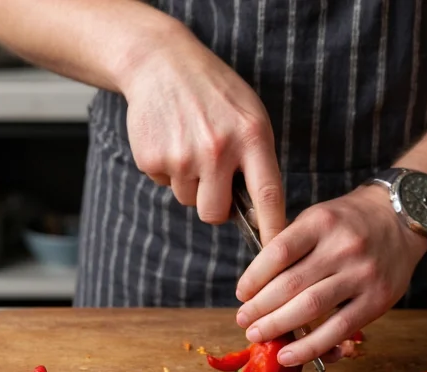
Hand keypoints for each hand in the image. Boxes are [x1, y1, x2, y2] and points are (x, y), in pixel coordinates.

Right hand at [120, 27, 285, 243]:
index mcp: (251, 137)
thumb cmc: (215, 93)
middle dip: (214, 207)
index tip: (275, 252)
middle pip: (215, 213)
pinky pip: (164, 184)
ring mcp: (182, 155)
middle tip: (213, 179)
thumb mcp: (250, 116)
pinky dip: (167, 169)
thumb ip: (257, 159)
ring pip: (188, 199)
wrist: (162, 63)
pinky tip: (171, 139)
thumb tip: (259, 213)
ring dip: (190, 182)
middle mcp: (218, 149)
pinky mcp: (152, 158)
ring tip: (190, 144)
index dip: (272, 229)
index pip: (268, 195)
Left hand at [233, 184, 426, 365]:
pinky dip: (311, 346)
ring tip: (258, 336)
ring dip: (278, 326)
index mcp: (321, 223)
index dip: (254, 277)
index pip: (279, 252)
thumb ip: (290, 245)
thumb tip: (255, 285)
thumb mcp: (318, 217)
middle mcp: (343, 247)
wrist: (402, 218)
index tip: (242, 294)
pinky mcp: (378, 300)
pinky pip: (339, 329)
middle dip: (260, 308)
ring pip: (312, 308)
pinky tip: (289, 354)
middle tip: (243, 321)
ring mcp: (362, 274)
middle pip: (291, 284)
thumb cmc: (349, 222)